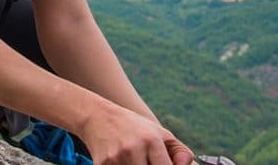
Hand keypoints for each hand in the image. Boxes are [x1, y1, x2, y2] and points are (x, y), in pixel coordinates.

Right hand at [80, 104, 195, 163]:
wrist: (99, 116)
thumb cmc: (134, 128)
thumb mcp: (159, 133)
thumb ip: (179, 151)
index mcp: (152, 140)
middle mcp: (134, 148)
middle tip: (148, 162)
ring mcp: (117, 158)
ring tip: (135, 161)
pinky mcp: (103, 164)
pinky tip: (123, 162)